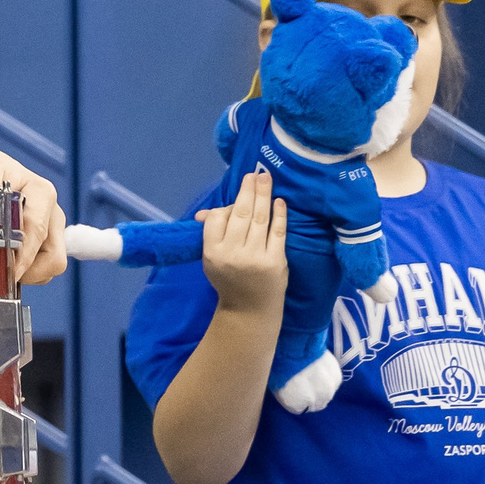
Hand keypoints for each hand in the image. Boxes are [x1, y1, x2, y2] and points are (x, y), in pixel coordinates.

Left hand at [0, 139, 66, 284]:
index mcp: (42, 194)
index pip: (39, 233)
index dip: (23, 257)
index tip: (7, 271)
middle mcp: (51, 213)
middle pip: (54, 258)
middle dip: (28, 270)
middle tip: (0, 272)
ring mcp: (48, 230)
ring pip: (48, 268)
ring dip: (25, 273)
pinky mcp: (40, 243)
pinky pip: (40, 270)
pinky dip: (23, 273)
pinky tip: (2, 264)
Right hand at [194, 166, 287, 317]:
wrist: (249, 310)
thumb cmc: (229, 281)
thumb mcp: (213, 260)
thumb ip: (212, 235)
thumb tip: (205, 213)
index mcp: (213, 253)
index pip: (217, 219)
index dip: (226, 205)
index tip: (238, 190)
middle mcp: (232, 253)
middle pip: (240, 214)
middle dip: (248, 190)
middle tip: (255, 173)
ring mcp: (255, 257)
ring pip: (259, 219)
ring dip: (263, 195)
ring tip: (266, 178)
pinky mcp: (275, 261)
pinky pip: (277, 232)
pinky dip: (279, 215)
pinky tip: (279, 201)